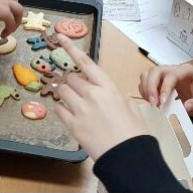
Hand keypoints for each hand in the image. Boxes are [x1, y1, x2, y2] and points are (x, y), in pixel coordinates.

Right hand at [0, 0, 22, 36]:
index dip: (6, 7)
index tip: (2, 16)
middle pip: (15, 3)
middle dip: (14, 14)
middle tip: (10, 24)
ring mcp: (5, 2)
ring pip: (19, 11)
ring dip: (16, 21)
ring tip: (9, 31)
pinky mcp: (5, 12)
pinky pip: (12, 22)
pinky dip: (10, 29)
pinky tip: (3, 35)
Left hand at [46, 38, 148, 160]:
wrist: (128, 155)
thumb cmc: (134, 131)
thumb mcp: (129, 105)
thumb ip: (112, 94)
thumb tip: (103, 92)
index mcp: (108, 87)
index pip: (85, 63)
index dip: (71, 48)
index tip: (60, 37)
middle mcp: (92, 94)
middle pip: (71, 78)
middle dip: (72, 83)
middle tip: (78, 92)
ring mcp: (80, 110)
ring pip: (62, 91)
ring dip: (64, 94)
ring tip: (73, 102)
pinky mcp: (72, 125)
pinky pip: (58, 109)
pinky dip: (61, 108)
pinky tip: (68, 113)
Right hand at [139, 63, 192, 117]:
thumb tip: (186, 107)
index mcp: (186, 71)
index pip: (171, 75)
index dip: (164, 87)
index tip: (162, 102)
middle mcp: (173, 70)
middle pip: (155, 71)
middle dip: (150, 87)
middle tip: (153, 103)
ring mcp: (164, 75)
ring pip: (147, 75)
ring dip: (146, 89)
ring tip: (152, 104)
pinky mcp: (158, 82)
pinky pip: (145, 83)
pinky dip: (145, 92)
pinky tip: (152, 102)